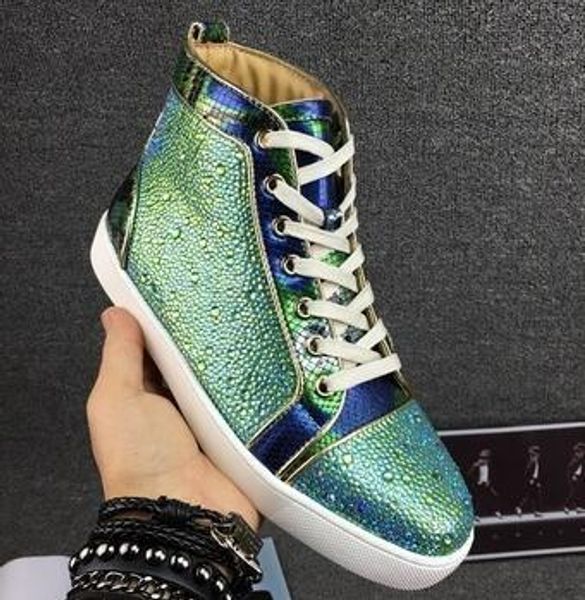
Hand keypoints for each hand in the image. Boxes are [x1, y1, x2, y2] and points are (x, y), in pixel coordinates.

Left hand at [87, 307, 259, 529]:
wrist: (184, 514)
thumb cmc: (139, 460)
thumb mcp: (117, 398)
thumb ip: (120, 354)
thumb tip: (116, 314)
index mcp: (148, 394)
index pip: (161, 348)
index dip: (169, 323)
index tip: (186, 292)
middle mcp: (183, 405)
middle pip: (200, 360)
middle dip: (211, 338)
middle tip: (228, 304)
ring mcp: (216, 419)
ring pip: (231, 377)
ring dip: (239, 361)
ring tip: (256, 325)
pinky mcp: (244, 432)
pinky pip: (256, 400)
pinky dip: (262, 385)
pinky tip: (274, 361)